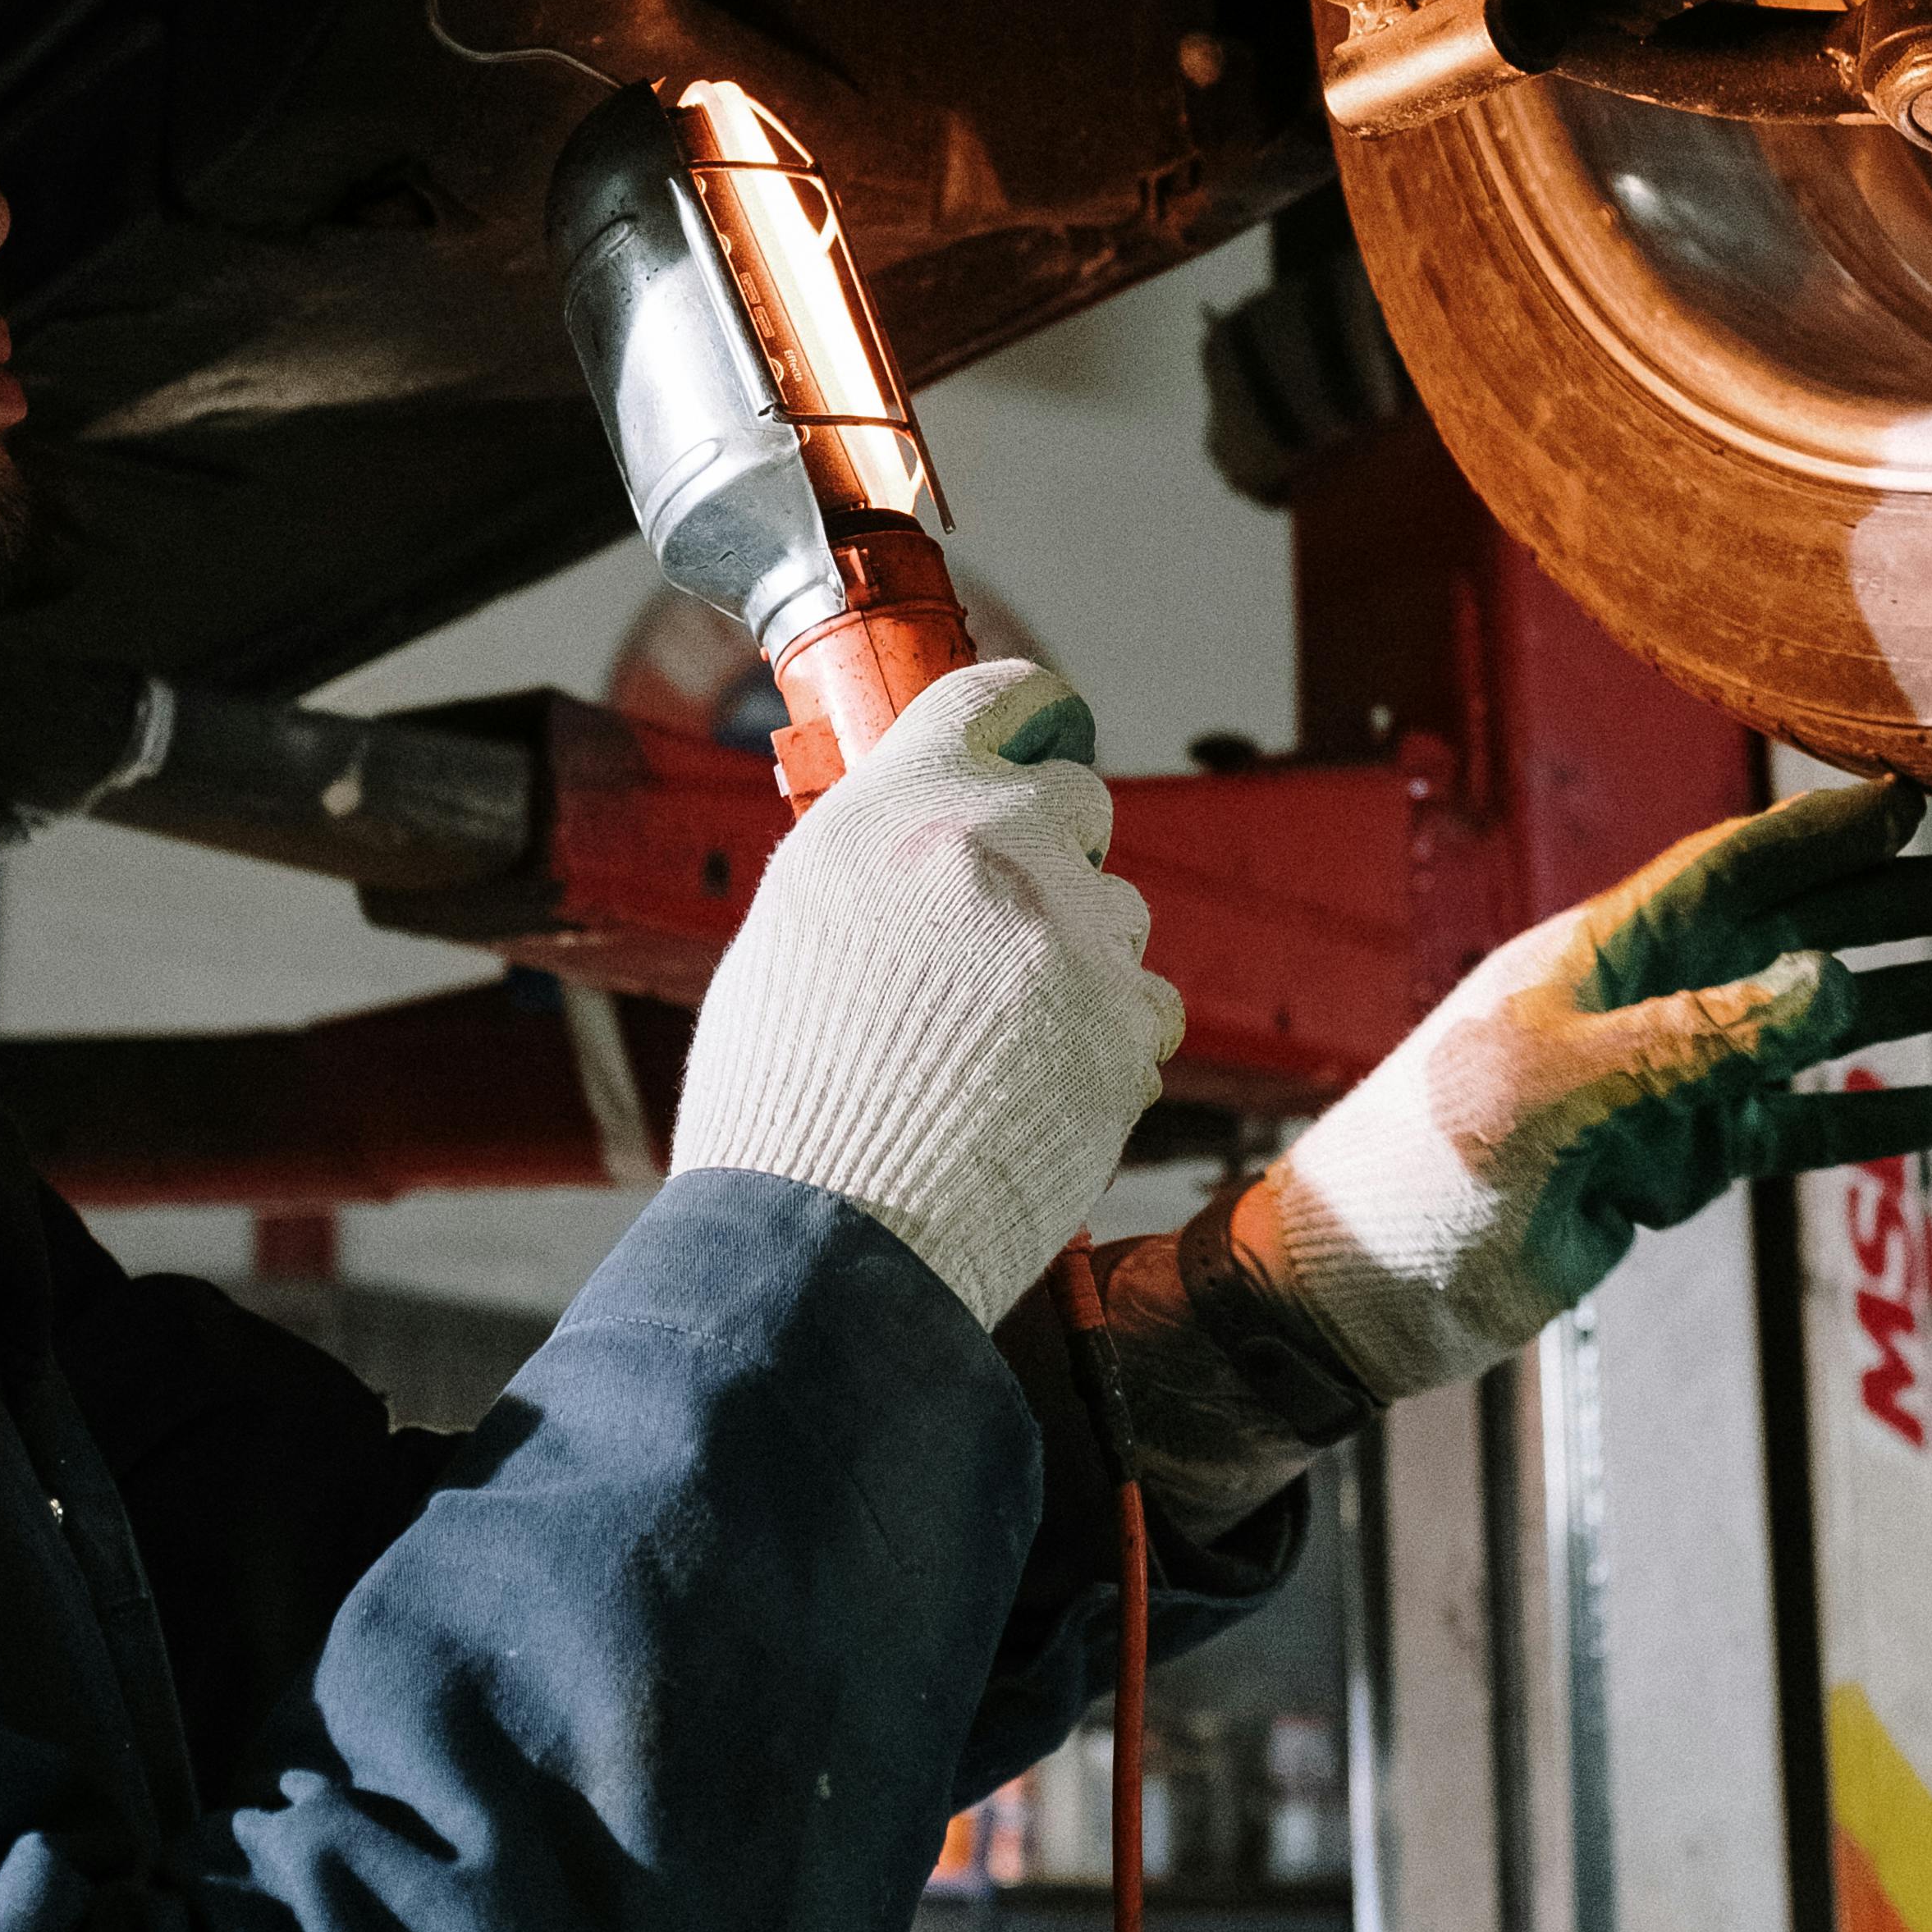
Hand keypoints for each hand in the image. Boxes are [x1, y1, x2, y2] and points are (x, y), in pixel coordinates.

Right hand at [667, 657, 1184, 1329]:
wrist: (824, 1236)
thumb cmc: (784, 1098)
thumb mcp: (796, 927)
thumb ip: (874, 857)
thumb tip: (920, 839)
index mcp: (893, 807)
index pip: (995, 696)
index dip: (1031, 708)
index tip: (1045, 723)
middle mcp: (989, 846)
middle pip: (1078, 801)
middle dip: (1054, 852)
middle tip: (1002, 930)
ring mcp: (1067, 935)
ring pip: (1119, 911)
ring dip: (1081, 956)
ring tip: (1004, 1040)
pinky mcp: (1121, 1026)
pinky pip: (1147, 1006)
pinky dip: (1108, 1041)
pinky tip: (1040, 1089)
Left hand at [1243, 777, 1931, 1402]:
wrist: (1364, 1292)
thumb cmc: (1422, 1169)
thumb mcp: (1549, 1092)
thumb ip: (1688, 1037)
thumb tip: (1824, 976)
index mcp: (1595, 955)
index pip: (1727, 867)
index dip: (1819, 829)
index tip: (1913, 793)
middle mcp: (1638, 1004)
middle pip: (1787, 930)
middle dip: (1887, 900)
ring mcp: (1661, 1085)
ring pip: (1805, 1027)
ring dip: (1900, 1003)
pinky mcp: (1671, 1167)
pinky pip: (1792, 1129)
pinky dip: (1871, 1119)